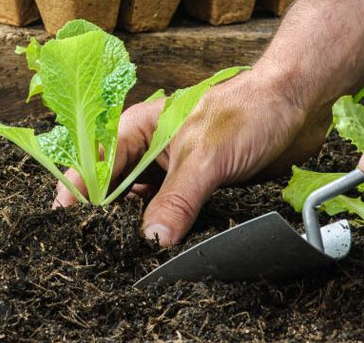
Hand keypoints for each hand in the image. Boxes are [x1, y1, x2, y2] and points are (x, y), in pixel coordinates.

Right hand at [53, 71, 328, 246]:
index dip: (77, 195)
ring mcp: (174, 170)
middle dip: (106, 220)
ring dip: (139, 229)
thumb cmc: (249, 111)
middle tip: (96, 254)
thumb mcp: (205, 158)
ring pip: (144, 206)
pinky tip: (167, 252)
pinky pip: (174, 215)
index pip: (94, 166)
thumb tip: (151, 241)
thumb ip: (177, 201)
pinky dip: (169, 232)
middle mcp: (151, 150)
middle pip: (114, 191)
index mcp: (138, 129)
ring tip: (126, 260)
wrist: (299, 104)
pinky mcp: (199, 187)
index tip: (64, 227)